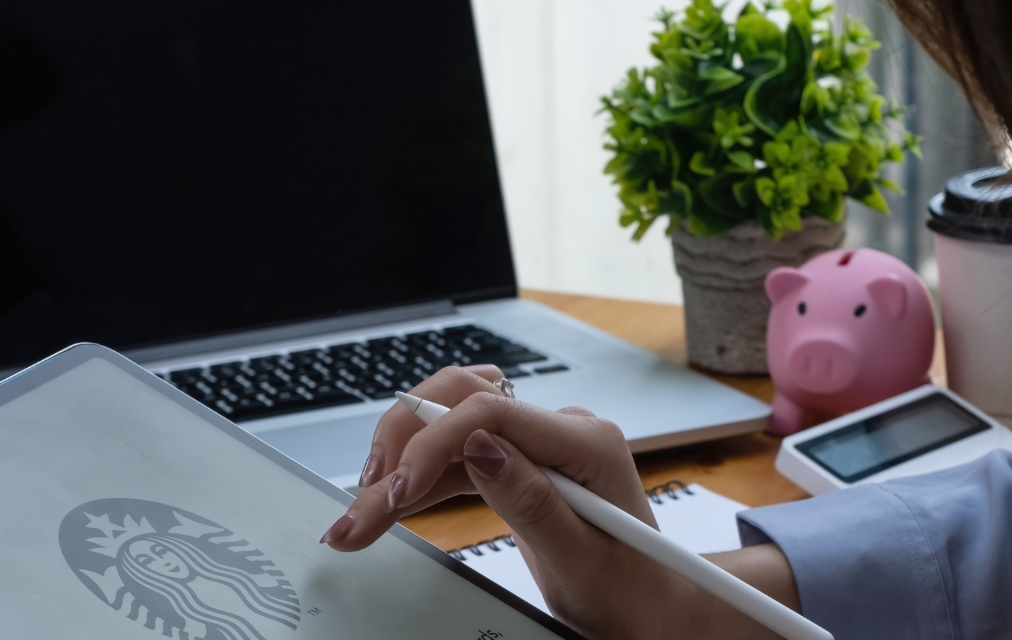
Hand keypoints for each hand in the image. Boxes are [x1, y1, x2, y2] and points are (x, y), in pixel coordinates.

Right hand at [317, 365, 769, 638]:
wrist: (652, 607)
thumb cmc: (629, 590)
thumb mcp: (578, 559)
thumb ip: (531, 500)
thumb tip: (479, 445)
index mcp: (585, 440)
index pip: (493, 411)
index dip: (434, 442)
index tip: (396, 489)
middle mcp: (559, 429)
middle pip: (460, 403)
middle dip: (403, 448)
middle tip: (363, 505)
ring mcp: (536, 443)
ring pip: (448, 429)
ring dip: (399, 466)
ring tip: (359, 516)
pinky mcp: (518, 463)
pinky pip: (456, 458)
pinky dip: (418, 481)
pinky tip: (385, 506)